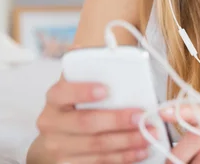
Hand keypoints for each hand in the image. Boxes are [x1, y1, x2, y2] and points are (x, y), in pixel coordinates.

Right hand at [34, 77, 156, 162]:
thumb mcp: (75, 88)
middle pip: (86, 123)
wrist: (55, 140)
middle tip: (142, 115)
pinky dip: (123, 157)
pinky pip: (99, 162)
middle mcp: (51, 123)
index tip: (106, 89)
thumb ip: (85, 72)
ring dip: (127, 141)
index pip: (64, 92)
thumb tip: (92, 47)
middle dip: (117, 120)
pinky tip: (140, 151)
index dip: (84, 91)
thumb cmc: (74, 107)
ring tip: (149, 133)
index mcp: (54, 98)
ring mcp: (58, 148)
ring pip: (97, 146)